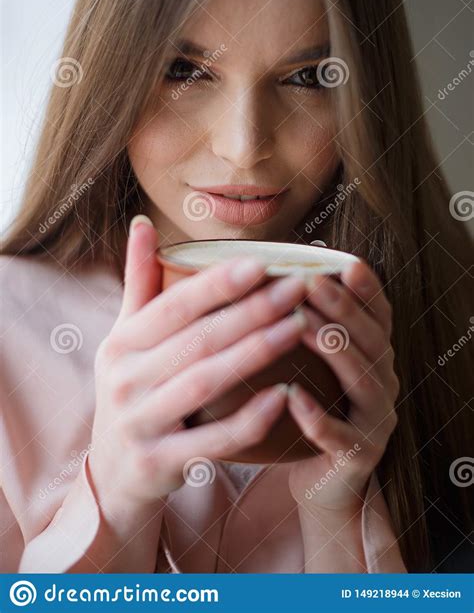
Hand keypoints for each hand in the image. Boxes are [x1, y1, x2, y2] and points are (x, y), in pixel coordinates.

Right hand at [88, 216, 309, 518]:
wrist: (112, 473)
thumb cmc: (132, 390)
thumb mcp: (125, 337)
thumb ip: (140, 281)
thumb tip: (143, 222)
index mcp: (121, 344)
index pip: (173, 306)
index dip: (217, 284)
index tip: (262, 263)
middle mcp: (126, 381)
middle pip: (197, 340)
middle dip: (252, 311)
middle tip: (298, 287)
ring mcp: (142, 425)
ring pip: (207, 383)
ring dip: (257, 352)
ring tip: (301, 325)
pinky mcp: (161, 464)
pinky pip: (214, 440)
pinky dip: (250, 418)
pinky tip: (285, 393)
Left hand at [287, 259, 399, 515]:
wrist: (321, 479)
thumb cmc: (312, 408)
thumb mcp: (314, 363)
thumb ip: (307, 323)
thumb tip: (275, 274)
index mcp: (374, 355)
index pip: (377, 315)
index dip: (365, 289)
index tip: (346, 263)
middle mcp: (382, 382)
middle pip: (371, 340)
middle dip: (341, 308)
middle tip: (311, 282)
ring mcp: (375, 420)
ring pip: (363, 380)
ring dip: (333, 350)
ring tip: (300, 324)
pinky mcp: (359, 456)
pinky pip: (341, 436)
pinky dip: (319, 417)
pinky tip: (293, 397)